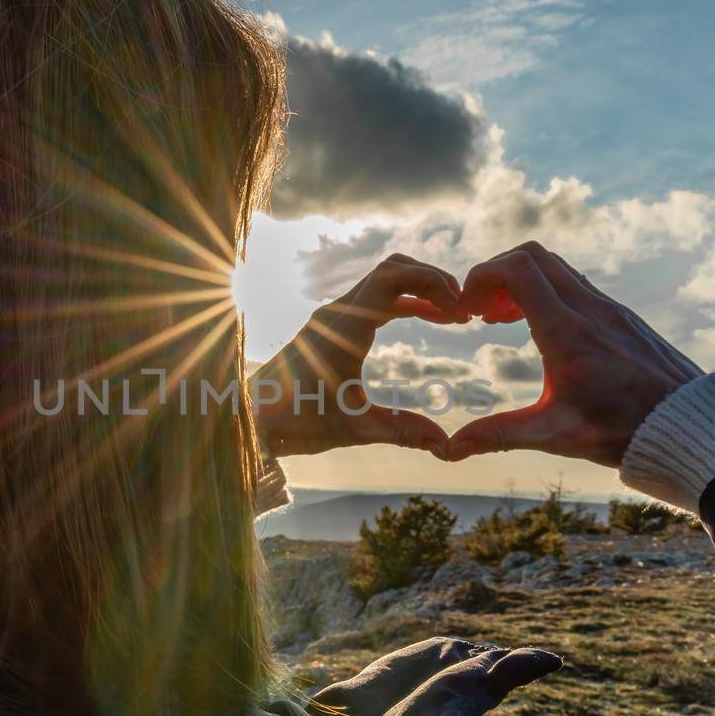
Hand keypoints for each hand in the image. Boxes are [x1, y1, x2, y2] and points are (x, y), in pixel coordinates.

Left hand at [252, 254, 467, 457]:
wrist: (249, 418)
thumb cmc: (295, 422)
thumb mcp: (354, 429)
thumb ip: (402, 431)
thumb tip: (446, 446)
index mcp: (344, 327)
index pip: (393, 277)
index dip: (432, 284)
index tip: (460, 314)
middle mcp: (338, 313)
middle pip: (394, 269)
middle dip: (433, 281)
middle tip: (465, 310)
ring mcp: (333, 316)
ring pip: (385, 281)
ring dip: (421, 290)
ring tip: (454, 316)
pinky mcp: (331, 326)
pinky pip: (375, 299)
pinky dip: (405, 302)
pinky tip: (429, 319)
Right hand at [447, 242, 703, 466]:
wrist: (689, 425)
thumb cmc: (623, 431)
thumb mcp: (556, 435)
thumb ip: (500, 434)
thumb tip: (452, 449)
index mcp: (567, 332)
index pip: (517, 270)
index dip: (482, 276)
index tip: (468, 308)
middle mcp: (588, 309)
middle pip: (533, 255)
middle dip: (496, 274)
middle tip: (481, 310)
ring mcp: (609, 308)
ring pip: (556, 266)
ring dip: (522, 281)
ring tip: (503, 319)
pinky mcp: (622, 315)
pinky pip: (577, 283)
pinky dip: (548, 291)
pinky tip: (542, 328)